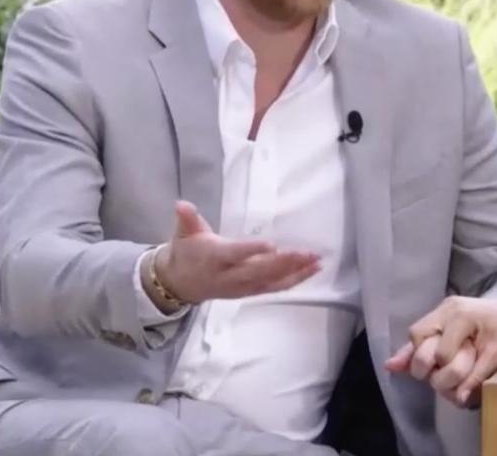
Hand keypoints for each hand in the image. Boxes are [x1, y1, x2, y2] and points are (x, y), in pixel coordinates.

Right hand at [151, 201, 321, 304]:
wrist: (179, 285)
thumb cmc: (185, 253)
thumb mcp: (182, 233)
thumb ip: (186, 219)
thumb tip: (181, 204)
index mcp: (214, 258)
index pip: (234, 255)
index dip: (252, 251)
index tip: (272, 246)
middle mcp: (230, 276)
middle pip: (258, 272)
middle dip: (284, 263)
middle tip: (307, 253)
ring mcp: (242, 287)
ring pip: (271, 282)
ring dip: (296, 273)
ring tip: (317, 261)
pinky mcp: (251, 292)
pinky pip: (274, 288)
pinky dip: (294, 280)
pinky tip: (312, 271)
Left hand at [384, 296, 496, 403]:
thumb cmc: (485, 325)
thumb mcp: (451, 332)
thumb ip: (421, 348)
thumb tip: (390, 365)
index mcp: (447, 308)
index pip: (416, 333)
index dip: (417, 355)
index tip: (427, 366)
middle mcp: (459, 310)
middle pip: (430, 347)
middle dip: (429, 369)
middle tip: (439, 375)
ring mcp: (479, 326)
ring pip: (449, 359)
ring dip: (449, 379)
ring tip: (455, 383)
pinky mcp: (496, 346)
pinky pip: (475, 372)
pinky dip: (468, 386)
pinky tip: (465, 395)